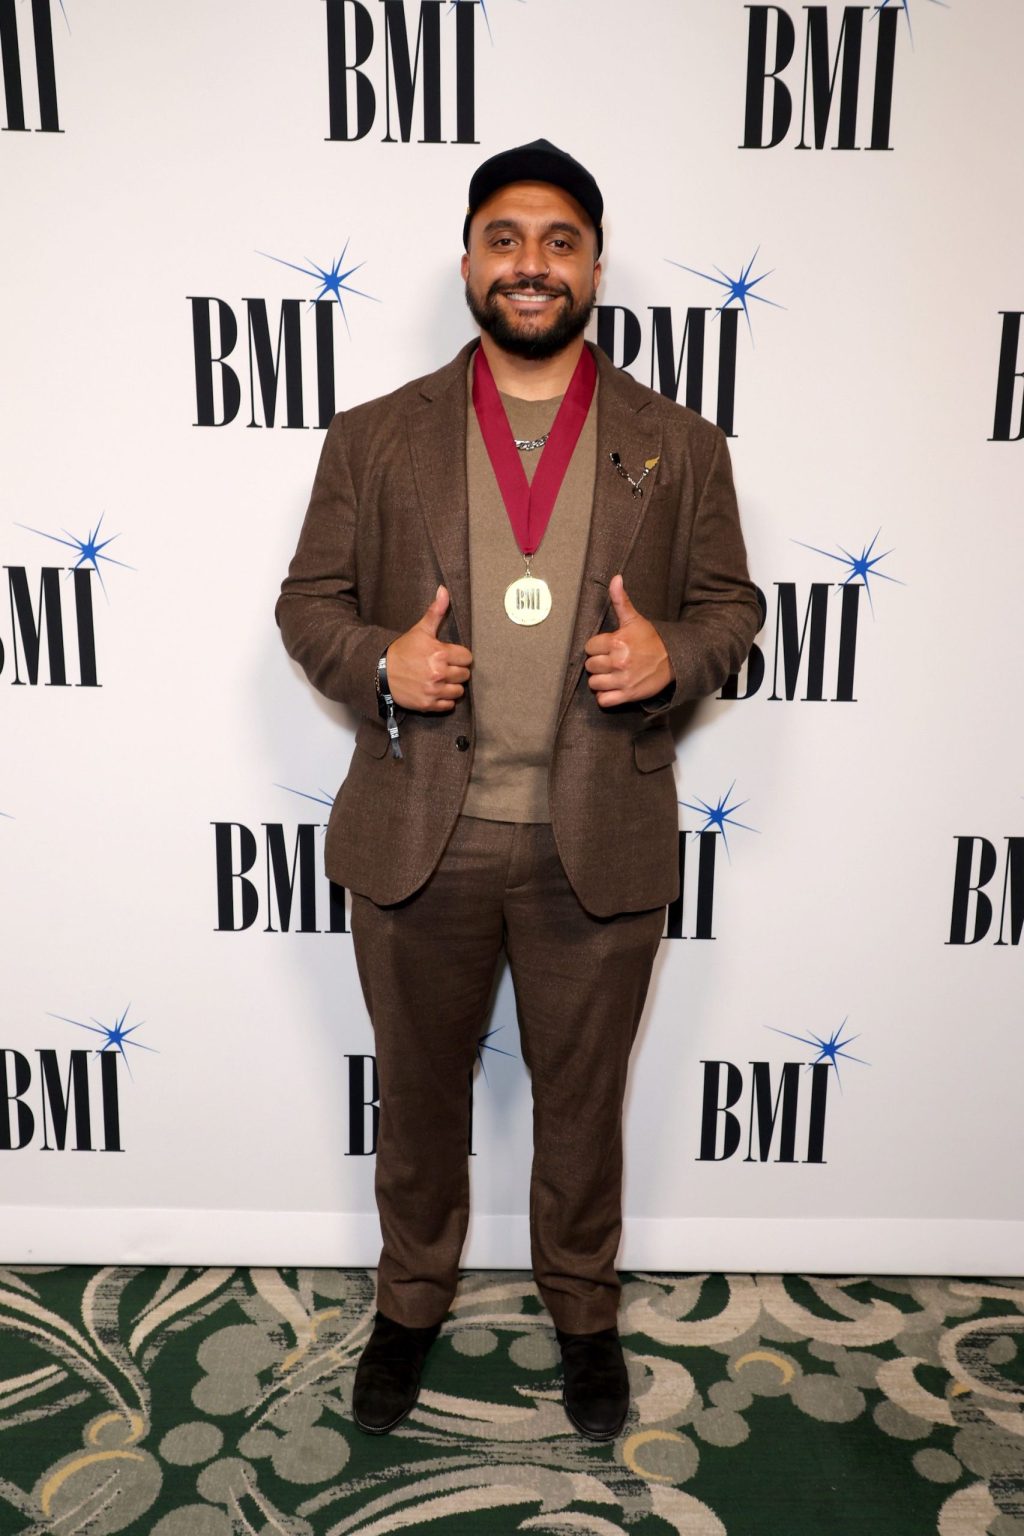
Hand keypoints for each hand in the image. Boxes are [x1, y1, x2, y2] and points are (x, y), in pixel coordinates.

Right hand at [385, 586, 472, 711]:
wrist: (380, 672)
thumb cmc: (402, 650)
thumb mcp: (420, 630)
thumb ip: (436, 611)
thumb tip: (444, 590)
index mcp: (440, 653)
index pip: (467, 658)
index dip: (460, 656)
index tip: (450, 656)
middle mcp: (439, 673)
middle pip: (465, 675)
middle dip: (457, 671)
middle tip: (444, 667)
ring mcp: (434, 690)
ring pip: (459, 691)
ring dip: (452, 686)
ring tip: (441, 680)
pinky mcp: (428, 704)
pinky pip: (449, 705)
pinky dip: (444, 700)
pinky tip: (435, 691)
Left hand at [584, 574, 672, 706]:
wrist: (675, 659)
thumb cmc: (652, 640)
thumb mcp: (634, 619)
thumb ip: (620, 600)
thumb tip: (615, 579)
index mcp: (617, 642)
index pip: (589, 648)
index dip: (596, 648)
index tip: (606, 648)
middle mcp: (618, 661)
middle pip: (590, 666)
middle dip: (598, 663)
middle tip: (610, 661)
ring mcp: (623, 679)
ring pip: (594, 683)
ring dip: (600, 680)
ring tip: (610, 674)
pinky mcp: (628, 694)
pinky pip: (604, 700)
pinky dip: (605, 696)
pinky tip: (612, 688)